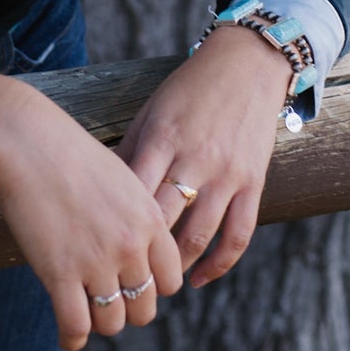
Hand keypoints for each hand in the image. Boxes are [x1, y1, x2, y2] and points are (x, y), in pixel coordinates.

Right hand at [0, 71, 182, 350]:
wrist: (26, 141)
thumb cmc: (66, 152)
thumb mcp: (119, 178)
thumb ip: (133, 214)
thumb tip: (136, 245)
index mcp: (150, 218)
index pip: (171, 279)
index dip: (152, 288)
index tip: (132, 285)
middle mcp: (131, 244)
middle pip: (145, 308)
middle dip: (127, 310)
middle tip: (107, 302)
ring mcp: (97, 262)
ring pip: (112, 323)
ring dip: (99, 323)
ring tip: (84, 313)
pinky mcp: (60, 273)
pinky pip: (76, 327)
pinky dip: (72, 338)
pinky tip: (66, 336)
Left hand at [116, 25, 291, 287]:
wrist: (248, 64)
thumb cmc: (189, 89)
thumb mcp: (152, 111)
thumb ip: (130, 151)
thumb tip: (100, 193)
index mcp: (163, 137)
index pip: (133, 194)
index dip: (114, 227)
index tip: (96, 249)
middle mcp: (196, 158)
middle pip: (162, 220)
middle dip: (140, 255)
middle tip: (120, 277)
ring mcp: (228, 173)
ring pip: (199, 235)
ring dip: (176, 268)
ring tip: (155, 286)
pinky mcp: (254, 183)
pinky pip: (239, 235)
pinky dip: (219, 264)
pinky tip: (199, 279)